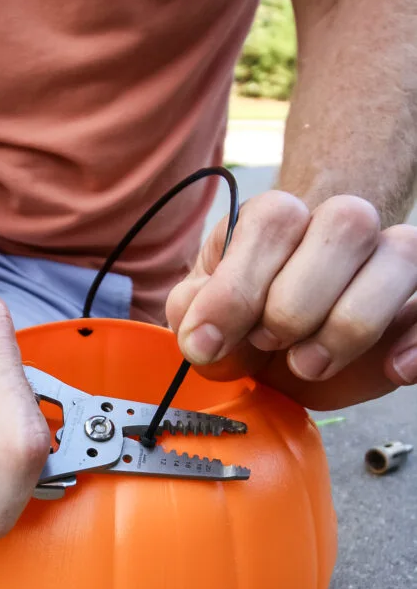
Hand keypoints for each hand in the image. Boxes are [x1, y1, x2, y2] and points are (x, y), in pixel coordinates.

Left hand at [166, 191, 416, 407]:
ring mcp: (386, 259)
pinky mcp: (416, 305)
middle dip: (296, 303)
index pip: (274, 221)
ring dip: (350, 324)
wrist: (286, 346)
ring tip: (309, 364)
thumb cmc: (245, 320)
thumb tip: (201, 336)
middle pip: (346, 226)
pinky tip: (392, 369)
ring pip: (400, 256)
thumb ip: (193, 313)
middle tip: (270, 344)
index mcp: (277, 219)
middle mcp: (339, 226)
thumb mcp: (203, 315)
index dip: (237, 288)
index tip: (208, 342)